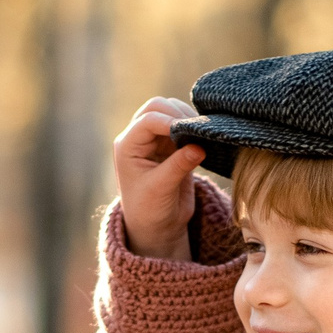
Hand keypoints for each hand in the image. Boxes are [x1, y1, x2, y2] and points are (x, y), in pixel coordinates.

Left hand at [112, 96, 203, 261]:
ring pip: (172, 112)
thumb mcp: (161, 189)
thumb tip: (199, 147)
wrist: (156, 226)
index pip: (148, 120)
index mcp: (128, 146)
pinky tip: (205, 138)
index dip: (169, 120)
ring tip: (203, 136)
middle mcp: (139, 138)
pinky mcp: (172, 145)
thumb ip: (178, 166)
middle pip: (158, 106)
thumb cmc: (149, 210)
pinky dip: (195, 128)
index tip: (190, 131)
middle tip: (198, 130)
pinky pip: (184, 126)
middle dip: (178, 114)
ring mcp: (155, 139)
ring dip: (188, 119)